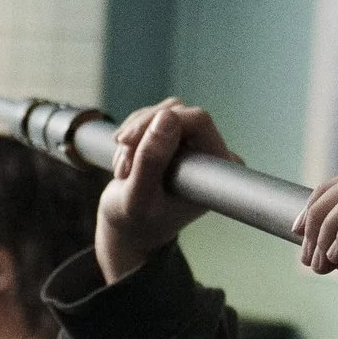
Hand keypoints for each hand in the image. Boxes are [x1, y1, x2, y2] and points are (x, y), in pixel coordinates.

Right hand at [98, 99, 241, 282]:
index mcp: (215, 172)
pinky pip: (154, 115)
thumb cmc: (135, 221)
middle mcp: (213, 154)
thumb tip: (167, 115)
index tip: (128, 145)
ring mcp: (196, 145)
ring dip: (135, 135)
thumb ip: (151, 160)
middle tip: (122, 164)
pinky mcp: (179, 138)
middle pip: (178, 111)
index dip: (158, 124)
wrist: (128, 227)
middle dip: (142, 132)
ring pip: (164, 111)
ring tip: (123, 168)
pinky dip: (133, 132)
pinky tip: (125, 159)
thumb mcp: (137, 197)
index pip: (196, 121)